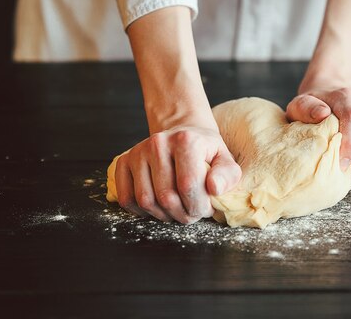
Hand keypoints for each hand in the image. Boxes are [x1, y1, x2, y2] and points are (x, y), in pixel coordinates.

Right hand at [114, 126, 241, 223]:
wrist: (183, 135)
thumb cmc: (204, 152)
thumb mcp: (224, 159)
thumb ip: (227, 175)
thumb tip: (214, 188)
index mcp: (185, 140)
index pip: (188, 185)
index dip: (198, 206)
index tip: (206, 208)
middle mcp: (157, 143)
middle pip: (166, 197)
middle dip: (183, 214)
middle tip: (192, 212)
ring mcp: (138, 152)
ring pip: (145, 201)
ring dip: (163, 215)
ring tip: (177, 209)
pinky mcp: (123, 161)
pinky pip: (126, 198)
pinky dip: (141, 211)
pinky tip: (158, 206)